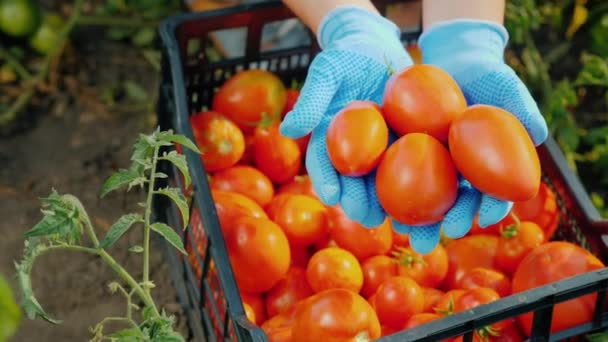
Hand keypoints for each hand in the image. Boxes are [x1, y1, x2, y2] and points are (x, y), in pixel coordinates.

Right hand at [279, 5, 412, 226]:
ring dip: (391, 207)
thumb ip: (312, 99)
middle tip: (366, 217)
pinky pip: (417, 168)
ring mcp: (382, 152)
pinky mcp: (410, 147)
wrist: (380, 47)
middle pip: (355, 184)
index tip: (332, 195)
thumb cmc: (348, 56)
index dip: (327, 181)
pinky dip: (425, 186)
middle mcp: (355, 153)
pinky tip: (434, 202)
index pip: (324, 165)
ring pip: (385, 185)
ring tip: (401, 223)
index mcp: (330, 141)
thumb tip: (287, 128)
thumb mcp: (328, 71)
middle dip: (359, 203)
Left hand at [396, 19, 548, 252]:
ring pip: (420, 196)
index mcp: (486, 168)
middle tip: (432, 239)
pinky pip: (391, 172)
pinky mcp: (403, 151)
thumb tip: (538, 133)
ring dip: (410, 217)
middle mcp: (457, 173)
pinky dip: (382, 188)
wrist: (453, 59)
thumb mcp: (506, 87)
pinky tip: (373, 203)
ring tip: (401, 233)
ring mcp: (430, 165)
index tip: (479, 220)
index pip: (489, 193)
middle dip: (441, 224)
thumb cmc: (487, 75)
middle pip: (452, 204)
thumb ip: (521, 108)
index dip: (487, 207)